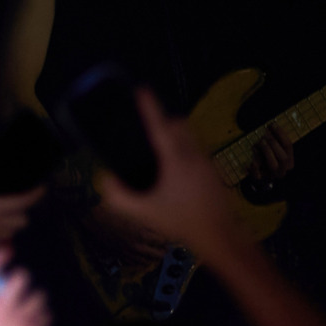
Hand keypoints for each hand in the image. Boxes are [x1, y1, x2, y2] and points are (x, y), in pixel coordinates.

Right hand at [96, 88, 244, 258]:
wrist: (221, 236)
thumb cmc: (182, 222)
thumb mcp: (145, 213)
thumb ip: (120, 196)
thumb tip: (104, 178)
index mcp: (176, 161)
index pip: (160, 126)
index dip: (150, 107)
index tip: (142, 90)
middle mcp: (193, 156)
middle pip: (179, 125)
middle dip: (163, 121)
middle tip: (146, 128)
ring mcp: (207, 162)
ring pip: (189, 136)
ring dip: (174, 135)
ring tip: (158, 149)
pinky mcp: (214, 171)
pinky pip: (196, 150)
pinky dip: (183, 149)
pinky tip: (174, 170)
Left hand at [248, 124, 294, 182]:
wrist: (258, 175)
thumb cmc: (266, 156)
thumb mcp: (272, 147)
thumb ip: (274, 139)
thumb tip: (271, 125)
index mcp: (289, 161)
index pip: (288, 146)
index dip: (280, 134)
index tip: (272, 124)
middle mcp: (283, 170)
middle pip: (283, 157)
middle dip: (273, 144)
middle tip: (264, 134)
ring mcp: (272, 175)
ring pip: (273, 165)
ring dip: (266, 152)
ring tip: (259, 143)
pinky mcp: (260, 179)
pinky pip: (258, 175)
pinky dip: (253, 168)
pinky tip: (249, 162)